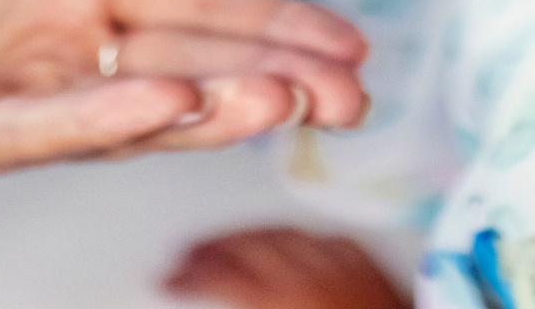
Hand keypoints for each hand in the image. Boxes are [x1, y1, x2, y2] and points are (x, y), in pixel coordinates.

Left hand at [0, 0, 369, 221]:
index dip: (272, 20)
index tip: (345, 40)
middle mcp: (61, 47)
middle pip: (190, 61)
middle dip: (275, 77)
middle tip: (351, 92)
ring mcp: (13, 99)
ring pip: (133, 109)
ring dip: (213, 107)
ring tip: (284, 103)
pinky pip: (37, 131)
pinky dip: (106, 119)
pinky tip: (167, 106)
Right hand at [166, 228, 407, 308]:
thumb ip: (247, 304)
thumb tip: (219, 292)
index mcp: (282, 299)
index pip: (220, 274)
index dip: (186, 275)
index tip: (164, 278)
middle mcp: (312, 271)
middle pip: (246, 244)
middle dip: (209, 249)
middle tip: (182, 261)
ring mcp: (344, 263)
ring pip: (281, 232)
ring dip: (246, 236)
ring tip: (223, 248)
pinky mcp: (369, 265)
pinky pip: (322, 238)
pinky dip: (293, 238)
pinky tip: (284, 245)